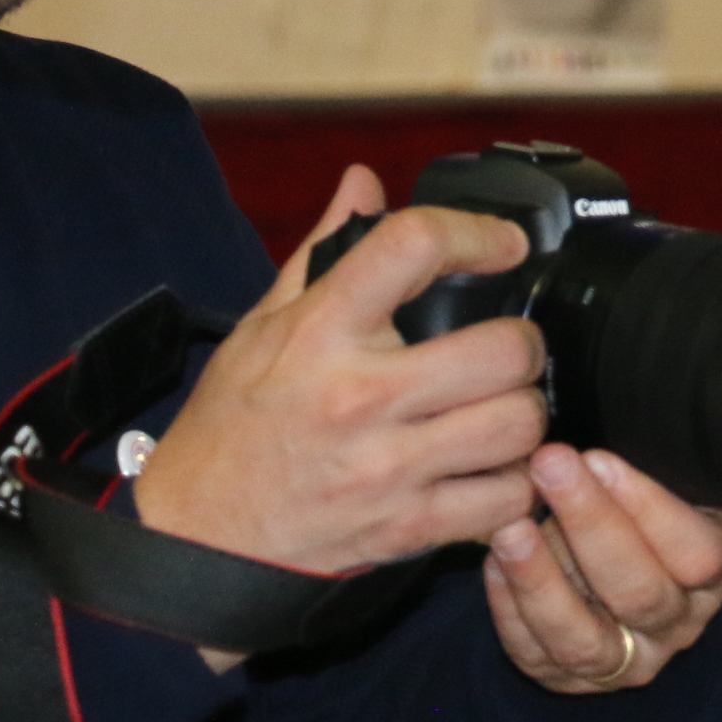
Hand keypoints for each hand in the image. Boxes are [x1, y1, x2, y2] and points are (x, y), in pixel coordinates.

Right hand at [134, 164, 550, 585]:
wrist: (197, 539)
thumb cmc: (231, 428)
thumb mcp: (261, 327)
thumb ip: (323, 250)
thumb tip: (364, 182)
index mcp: (321, 333)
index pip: (413, 246)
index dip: (477, 233)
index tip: (504, 245)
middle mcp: (360, 396)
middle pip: (503, 349)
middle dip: (521, 343)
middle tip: (506, 350)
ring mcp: (388, 468)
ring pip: (518, 425)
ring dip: (524, 415)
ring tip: (500, 410)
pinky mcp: (406, 528)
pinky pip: (505, 501)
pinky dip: (514, 487)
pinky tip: (491, 472)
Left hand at [482, 443, 721, 692]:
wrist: (619, 570)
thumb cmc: (643, 507)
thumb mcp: (670, 480)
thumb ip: (651, 462)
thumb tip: (603, 419)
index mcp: (717, 569)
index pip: (698, 553)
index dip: (650, 509)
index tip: (600, 457)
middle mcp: (678, 624)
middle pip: (640, 592)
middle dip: (589, 524)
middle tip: (548, 464)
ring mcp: (625, 661)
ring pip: (584, 639)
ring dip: (542, 580)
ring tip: (509, 528)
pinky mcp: (570, 680)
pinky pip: (536, 655)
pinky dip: (509, 608)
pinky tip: (492, 561)